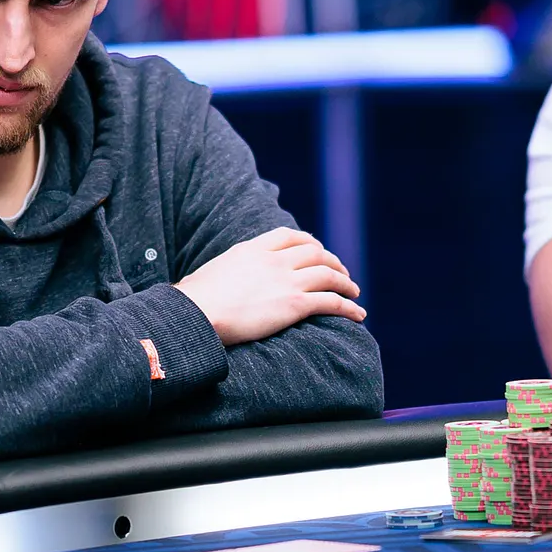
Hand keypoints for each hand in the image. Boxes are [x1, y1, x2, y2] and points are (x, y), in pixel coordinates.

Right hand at [174, 227, 365, 346]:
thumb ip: (224, 272)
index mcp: (252, 249)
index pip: (288, 236)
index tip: (316, 248)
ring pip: (328, 274)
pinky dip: (348, 306)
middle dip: (332, 261)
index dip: (308, 241)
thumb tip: (208, 284)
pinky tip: (358, 314)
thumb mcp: (209, 273)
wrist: (196, 314)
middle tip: (341, 273)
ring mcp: (286, 280)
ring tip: (354, 292)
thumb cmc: (192, 301)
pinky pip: (330, 301)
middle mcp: (273, 260)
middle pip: (314, 252)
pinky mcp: (294, 304)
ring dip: (345, 282)